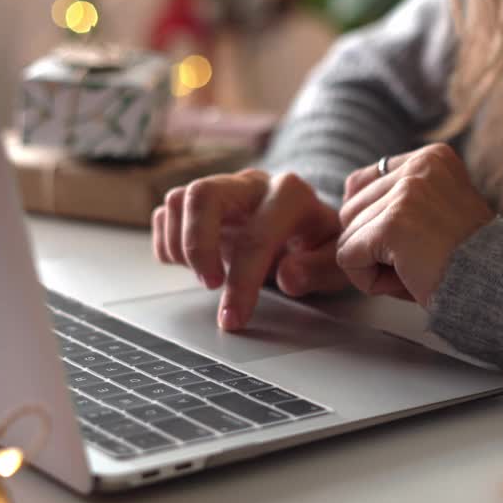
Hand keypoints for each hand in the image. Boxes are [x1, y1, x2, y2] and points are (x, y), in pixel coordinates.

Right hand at [152, 169, 347, 329]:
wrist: (308, 225)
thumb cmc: (319, 243)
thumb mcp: (336, 261)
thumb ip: (319, 270)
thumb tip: (288, 277)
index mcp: (291, 195)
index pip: (256, 235)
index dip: (241, 282)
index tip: (233, 318)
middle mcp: (252, 184)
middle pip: (203, 194)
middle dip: (197, 245)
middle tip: (208, 284)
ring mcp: (223, 188)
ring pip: (179, 200)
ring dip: (181, 245)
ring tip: (205, 275)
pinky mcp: (200, 201)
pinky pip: (167, 212)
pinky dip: (169, 243)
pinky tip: (192, 264)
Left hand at [337, 144, 494, 306]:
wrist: (496, 288)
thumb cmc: (468, 261)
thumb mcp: (434, 212)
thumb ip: (393, 198)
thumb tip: (345, 194)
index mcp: (433, 158)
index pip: (362, 182)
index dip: (374, 222)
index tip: (413, 240)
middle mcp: (420, 166)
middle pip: (350, 209)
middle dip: (373, 245)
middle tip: (417, 260)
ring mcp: (406, 193)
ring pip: (348, 234)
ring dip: (373, 264)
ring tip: (416, 269)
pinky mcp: (393, 224)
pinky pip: (348, 256)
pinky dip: (367, 279)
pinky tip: (406, 280)